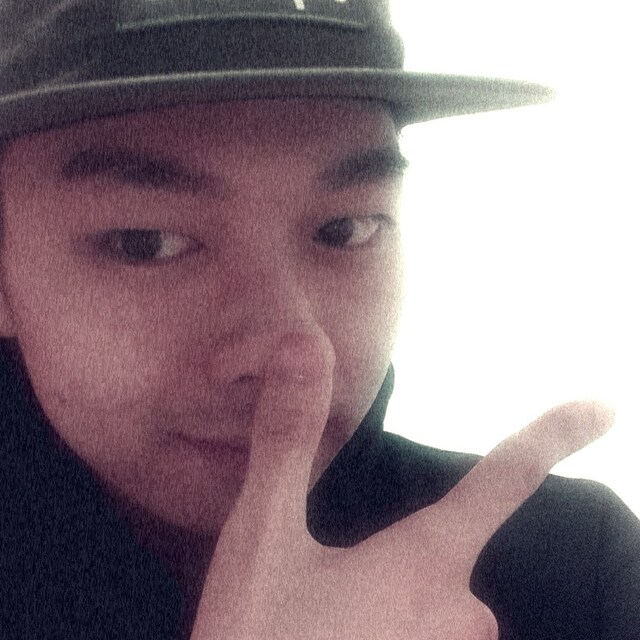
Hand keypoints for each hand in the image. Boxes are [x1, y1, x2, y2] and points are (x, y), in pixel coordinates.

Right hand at [190, 333, 613, 638]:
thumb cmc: (259, 639)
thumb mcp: (261, 539)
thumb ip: (287, 442)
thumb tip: (302, 344)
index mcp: (424, 561)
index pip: (502, 479)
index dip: (550, 436)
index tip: (600, 408)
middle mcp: (461, 615)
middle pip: (446, 555)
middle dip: (399, 560)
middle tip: (327, 595)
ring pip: (435, 605)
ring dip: (391, 604)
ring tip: (326, 628)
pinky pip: (427, 639)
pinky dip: (392, 631)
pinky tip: (345, 639)